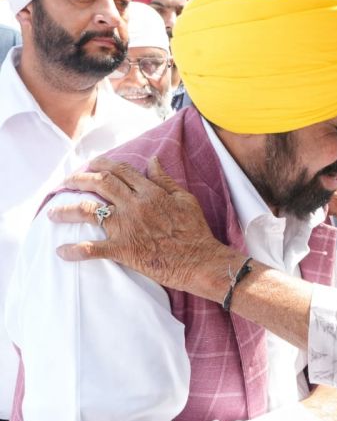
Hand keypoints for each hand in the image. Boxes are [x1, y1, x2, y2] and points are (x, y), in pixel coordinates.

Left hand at [48, 156, 238, 295]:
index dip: (103, 164)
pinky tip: (62, 251)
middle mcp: (135, 205)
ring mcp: (128, 227)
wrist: (200, 260)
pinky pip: (93, 249)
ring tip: (52, 212)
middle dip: (79, 179)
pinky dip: (75, 251)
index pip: (121, 171)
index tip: (92, 164)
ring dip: (66, 210)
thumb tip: (152, 160)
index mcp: (150, 192)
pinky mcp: (124, 250)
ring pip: (89, 212)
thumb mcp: (185, 198)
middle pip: (100, 184)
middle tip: (66, 182)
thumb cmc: (195, 231)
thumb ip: (165, 180)